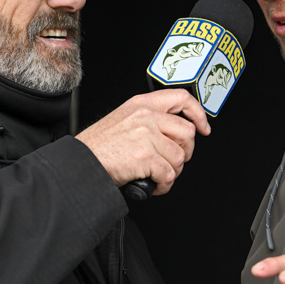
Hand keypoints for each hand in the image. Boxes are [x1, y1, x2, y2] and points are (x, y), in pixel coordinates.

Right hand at [76, 89, 210, 194]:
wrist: (80, 163)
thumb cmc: (99, 147)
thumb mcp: (123, 119)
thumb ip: (149, 119)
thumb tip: (175, 133)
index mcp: (141, 104)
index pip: (182, 98)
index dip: (198, 114)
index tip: (204, 128)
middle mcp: (146, 116)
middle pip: (187, 133)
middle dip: (185, 152)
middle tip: (173, 161)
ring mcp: (146, 136)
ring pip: (180, 157)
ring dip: (172, 171)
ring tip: (157, 175)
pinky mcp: (145, 157)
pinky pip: (169, 175)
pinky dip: (164, 185)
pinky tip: (153, 184)